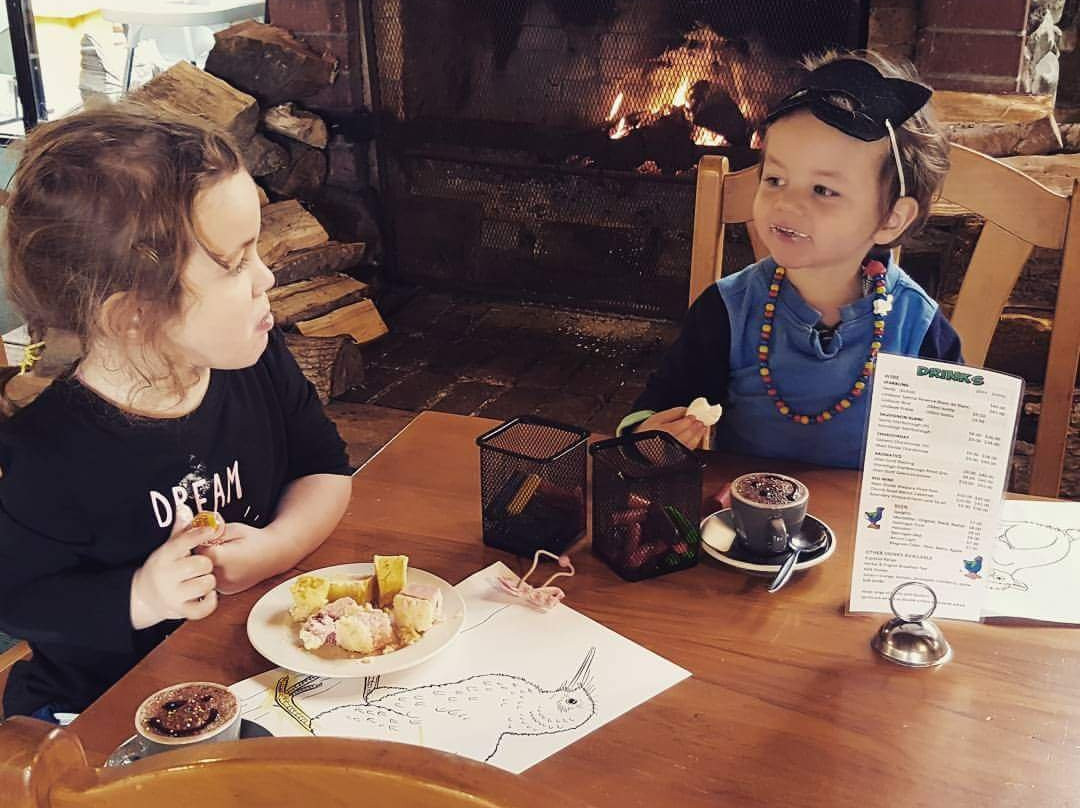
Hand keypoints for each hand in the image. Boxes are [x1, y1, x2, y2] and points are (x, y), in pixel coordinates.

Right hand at [130, 504, 217, 629]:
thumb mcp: (166, 548)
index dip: (199, 534)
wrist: (144, 597)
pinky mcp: (181, 611)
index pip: (182, 542)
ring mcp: (174, 595)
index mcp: (164, 557)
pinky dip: (210, 601)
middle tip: (200, 565)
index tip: (211, 529)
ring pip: (207, 584)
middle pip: (201, 564)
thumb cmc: (162, 568)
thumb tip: (184, 507)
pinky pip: (205, 607)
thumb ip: (179, 530)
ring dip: (208, 581)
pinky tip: (206, 594)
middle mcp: (167, 576)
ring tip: (200, 579)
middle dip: (205, 563)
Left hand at [194, 522, 275, 594]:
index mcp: (222, 558)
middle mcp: (221, 576)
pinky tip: (224, 564)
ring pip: (201, 575)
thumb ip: (212, 532)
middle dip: (199, 554)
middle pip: (196, 565)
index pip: (195, 551)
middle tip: (210, 544)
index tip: (203, 537)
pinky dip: (213, 573)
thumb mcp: (233, 529)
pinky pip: (211, 581)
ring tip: (220, 555)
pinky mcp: (226, 591)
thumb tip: (194, 532)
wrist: (275, 555)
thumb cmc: (255, 539)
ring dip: (205, 565)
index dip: (196, 542)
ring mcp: (224, 586)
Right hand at [636, 406, 707, 449]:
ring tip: (701, 428)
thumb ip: (672, 413)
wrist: (638, 450)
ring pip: (689, 443)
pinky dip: (694, 443)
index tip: (693, 416)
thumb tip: (686, 410)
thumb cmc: (647, 432)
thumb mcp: (656, 418)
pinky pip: (688, 451)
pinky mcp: (674, 459)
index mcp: (662, 431)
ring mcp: (671, 452)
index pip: (680, 425)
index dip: (689, 420)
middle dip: (696, 427)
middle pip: (687, 434)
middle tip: (700, 422)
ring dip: (698, 435)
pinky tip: (696, 438)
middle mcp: (667, 443)